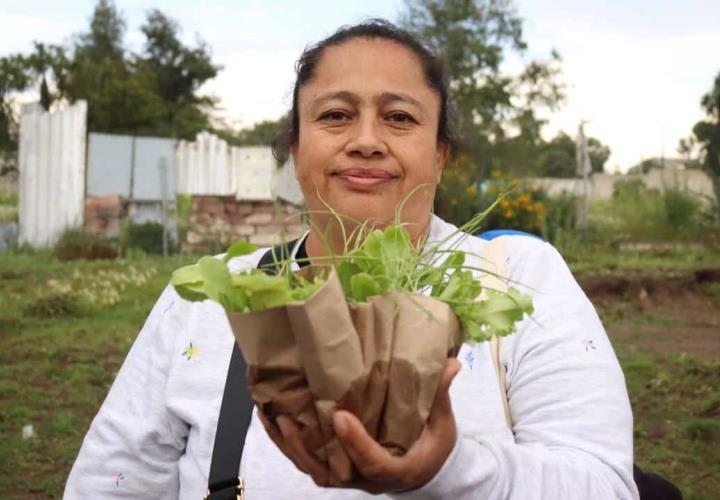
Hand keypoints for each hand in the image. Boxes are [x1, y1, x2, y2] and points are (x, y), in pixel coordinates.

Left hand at [258, 358, 461, 493]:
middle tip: (287, 417)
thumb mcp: (442, 424)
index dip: (356, 444)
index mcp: (398, 469)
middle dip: (306, 448)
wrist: (424, 470)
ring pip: (313, 469)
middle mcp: (368, 479)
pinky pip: (308, 462)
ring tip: (270, 416)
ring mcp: (349, 477)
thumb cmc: (432, 445)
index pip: (374, 464)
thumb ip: (440, 396)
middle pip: (332, 473)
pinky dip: (286, 444)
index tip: (340, 417)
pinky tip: (270, 419)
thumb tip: (452, 363)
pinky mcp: (336, 469)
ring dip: (289, 445)